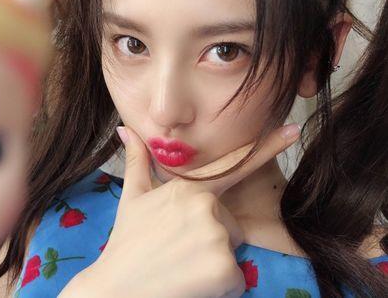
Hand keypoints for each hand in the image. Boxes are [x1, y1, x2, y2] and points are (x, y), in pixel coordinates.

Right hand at [62, 124, 298, 297]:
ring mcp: (217, 236)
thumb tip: (124, 128)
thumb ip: (137, 160)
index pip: (233, 166)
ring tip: (183, 265)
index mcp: (189, 188)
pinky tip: (192, 283)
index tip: (293, 130)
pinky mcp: (224, 268)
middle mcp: (207, 206)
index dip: (268, 147)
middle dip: (213, 239)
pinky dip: (219, 287)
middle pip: (231, 225)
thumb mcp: (133, 197)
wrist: (116, 288)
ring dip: (215, 263)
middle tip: (180, 249)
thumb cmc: (127, 241)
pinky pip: (236, 280)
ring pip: (234, 251)